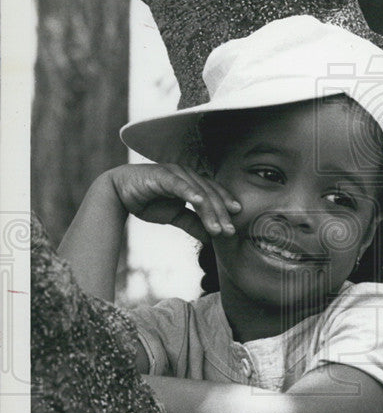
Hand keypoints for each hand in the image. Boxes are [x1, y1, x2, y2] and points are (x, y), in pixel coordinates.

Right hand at [106, 164, 240, 242]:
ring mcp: (176, 173)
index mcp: (193, 183)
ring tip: (217, 228)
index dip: (225, 209)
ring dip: (209, 211)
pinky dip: (190, 192)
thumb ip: (193, 224)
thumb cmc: (148, 201)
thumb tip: (211, 239)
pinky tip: (199, 202)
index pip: (214, 196)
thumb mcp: (174, 217)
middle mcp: (187, 176)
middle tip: (230, 232)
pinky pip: (179, 184)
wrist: (118, 194)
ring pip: (198, 192)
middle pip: (210, 195)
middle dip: (221, 214)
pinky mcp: (162, 175)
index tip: (235, 225)